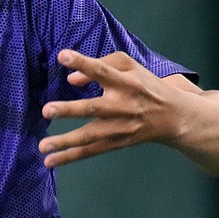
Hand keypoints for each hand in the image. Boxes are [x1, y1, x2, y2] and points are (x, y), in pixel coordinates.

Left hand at [38, 49, 184, 167]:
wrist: (175, 116)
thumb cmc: (145, 85)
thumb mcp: (130, 67)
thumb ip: (101, 64)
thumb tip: (71, 79)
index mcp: (126, 82)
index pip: (102, 70)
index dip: (83, 63)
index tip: (62, 56)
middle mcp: (122, 105)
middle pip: (94, 108)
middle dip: (70, 110)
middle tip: (47, 110)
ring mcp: (120, 127)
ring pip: (91, 135)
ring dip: (65, 142)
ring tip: (43, 146)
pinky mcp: (117, 142)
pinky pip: (91, 151)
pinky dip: (70, 157)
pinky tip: (50, 161)